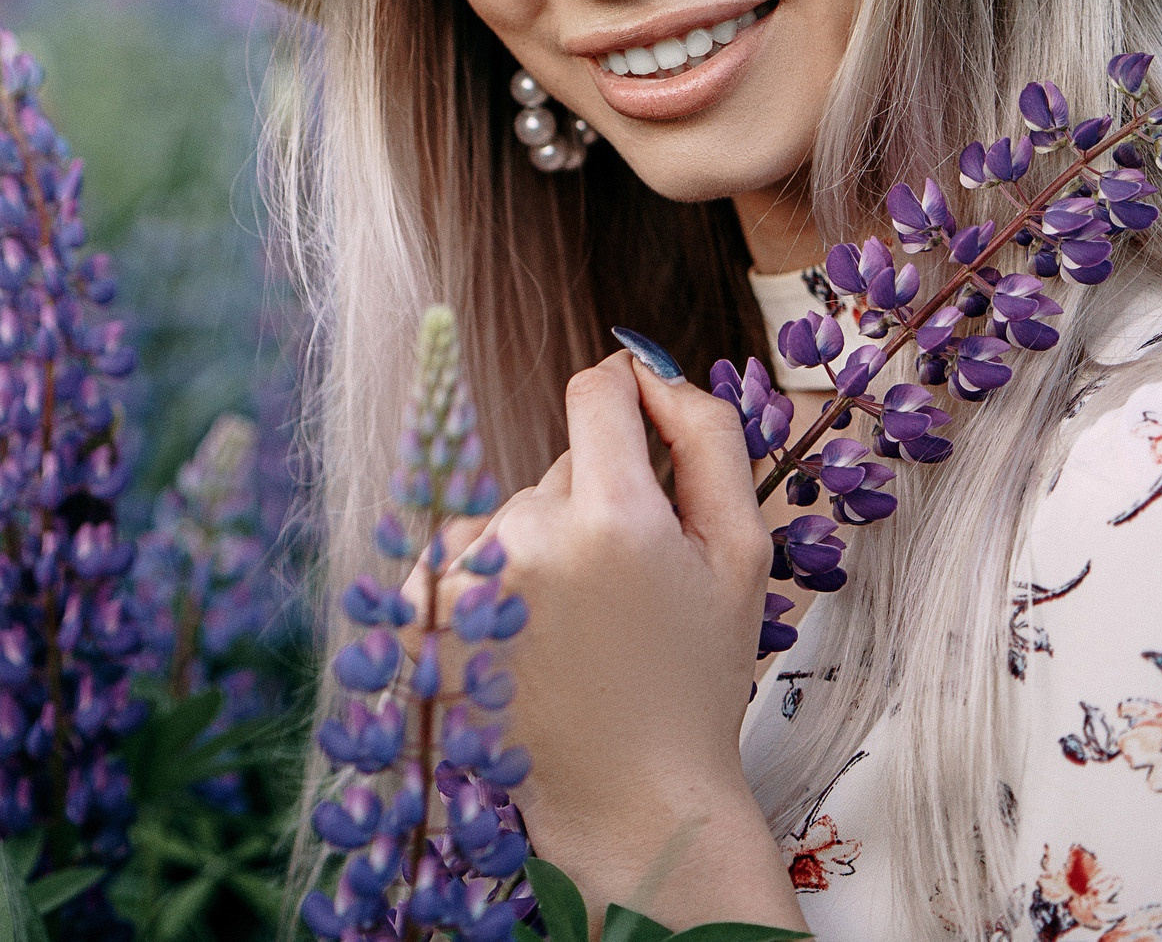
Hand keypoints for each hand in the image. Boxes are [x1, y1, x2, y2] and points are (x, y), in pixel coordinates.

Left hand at [453, 350, 800, 926]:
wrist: (629, 796)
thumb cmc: (694, 678)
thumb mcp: (739, 555)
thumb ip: (707, 440)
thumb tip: (650, 364)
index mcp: (613, 517)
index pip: (597, 392)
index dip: (627, 395)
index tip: (640, 418)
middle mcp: (527, 537)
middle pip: (559, 467)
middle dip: (596, 506)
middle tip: (628, 595)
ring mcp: (466, 579)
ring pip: (510, 512)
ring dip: (539, 548)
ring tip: (576, 630)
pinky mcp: (422, 615)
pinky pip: (459, 555)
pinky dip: (488, 583)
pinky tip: (525, 640)